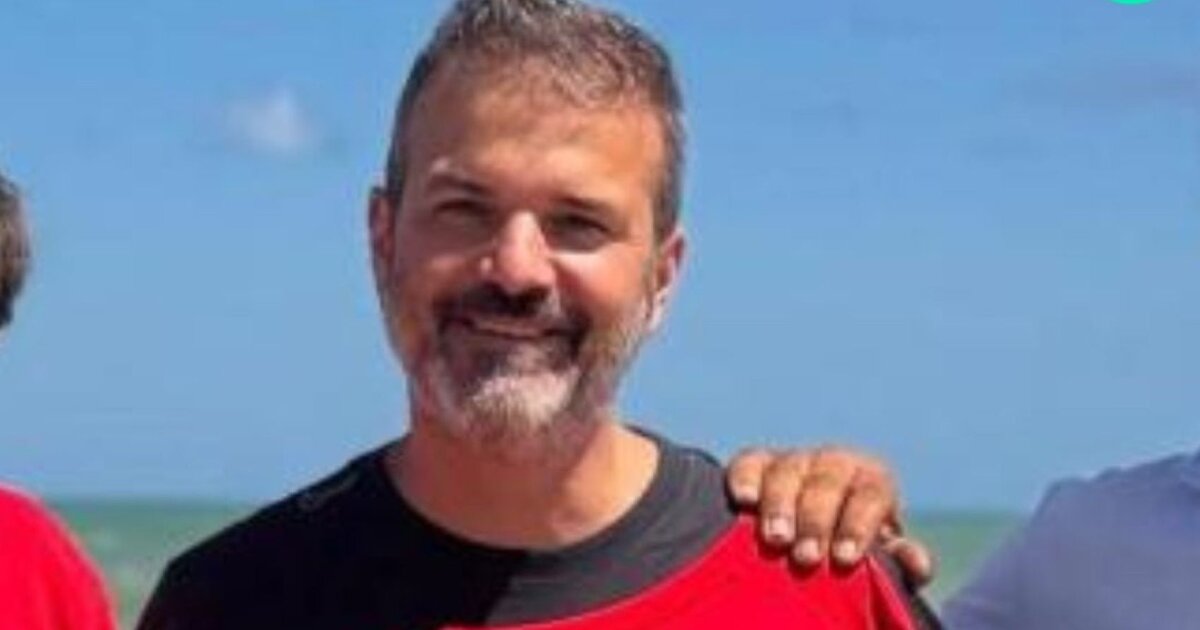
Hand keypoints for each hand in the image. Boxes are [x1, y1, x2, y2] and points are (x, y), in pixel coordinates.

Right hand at [726, 446, 933, 584]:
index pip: (870, 493)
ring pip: (787, 470)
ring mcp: (794, 460)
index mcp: (871, 481)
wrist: (818, 530)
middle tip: (807, 557)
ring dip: (780, 505)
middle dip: (816, 520)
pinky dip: (745, 478)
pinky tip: (744, 501)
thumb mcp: (880, 555)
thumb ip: (900, 560)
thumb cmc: (852, 547)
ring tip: (776, 539)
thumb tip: (917, 564)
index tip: (845, 558)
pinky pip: (749, 462)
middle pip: (826, 481)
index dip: (858, 524)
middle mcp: (834, 462)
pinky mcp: (757, 464)